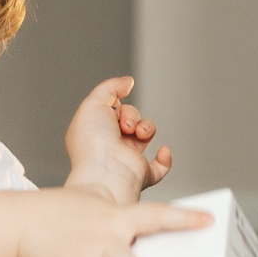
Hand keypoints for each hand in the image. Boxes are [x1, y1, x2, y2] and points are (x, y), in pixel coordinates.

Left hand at [62, 75, 172, 205]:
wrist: (105, 174)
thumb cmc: (92, 144)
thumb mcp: (93, 102)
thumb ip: (110, 87)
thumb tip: (127, 82)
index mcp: (94, 131)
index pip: (112, 108)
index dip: (117, 103)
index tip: (115, 104)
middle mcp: (108, 145)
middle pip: (130, 118)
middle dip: (131, 115)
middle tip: (124, 124)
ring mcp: (125, 159)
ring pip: (145, 135)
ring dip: (147, 128)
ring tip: (139, 133)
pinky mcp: (141, 174)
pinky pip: (159, 168)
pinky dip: (164, 159)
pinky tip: (163, 151)